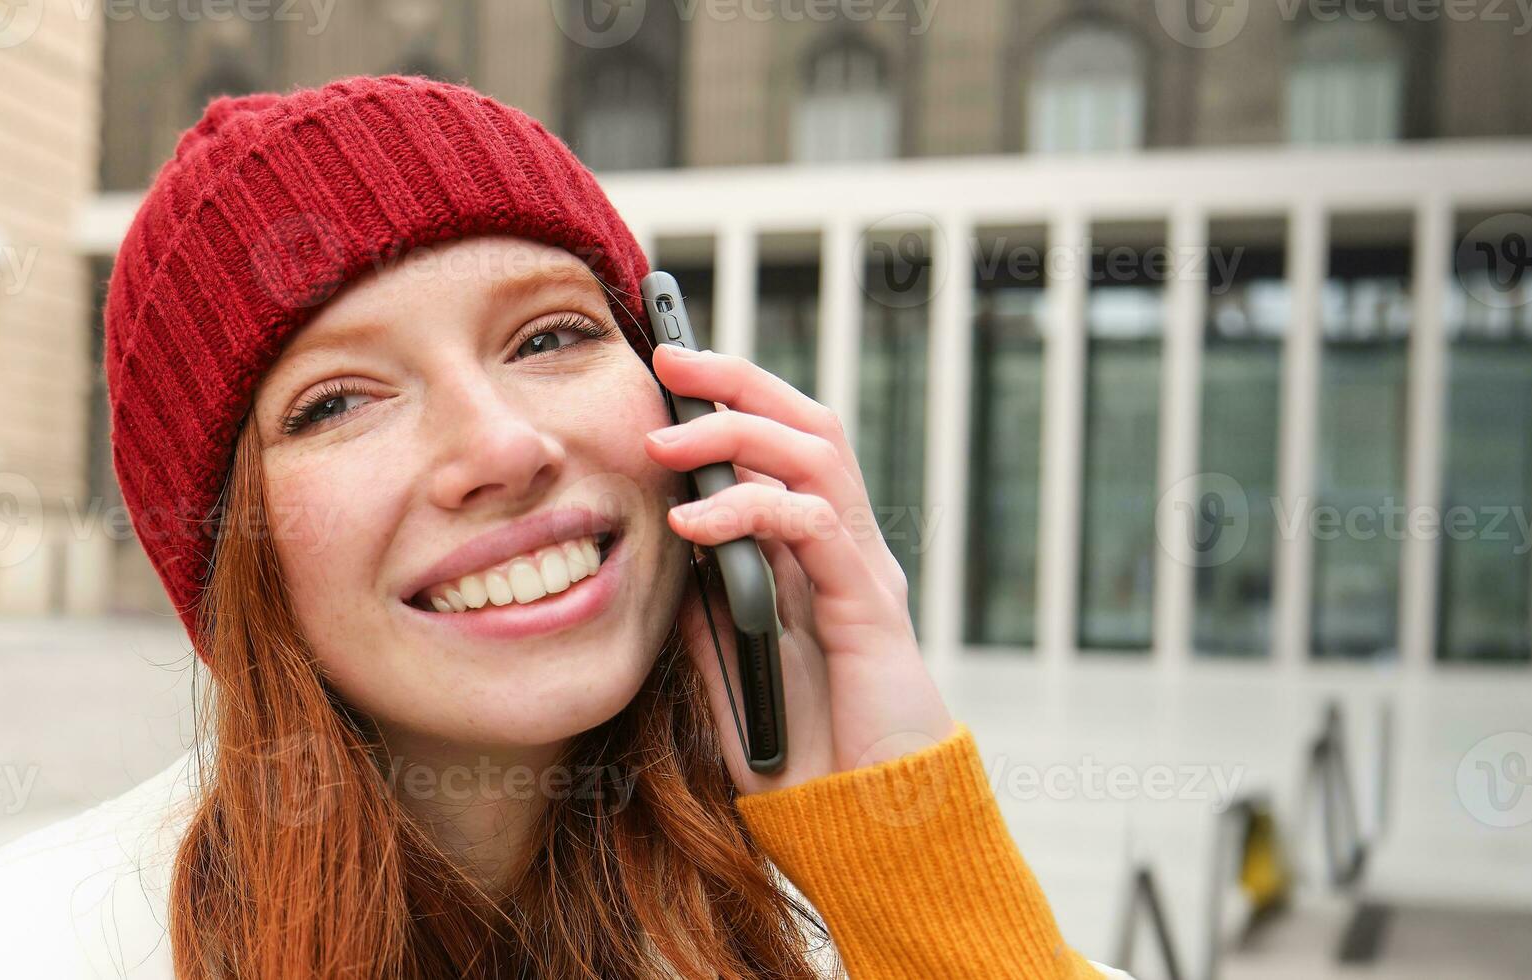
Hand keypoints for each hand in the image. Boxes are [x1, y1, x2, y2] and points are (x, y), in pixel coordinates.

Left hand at [642, 344, 953, 794]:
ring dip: (737, 431)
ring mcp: (862, 572)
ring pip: (816, 455)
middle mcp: (846, 549)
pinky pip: (815, 527)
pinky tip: (693, 524)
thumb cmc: (804, 757)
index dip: (729, 399)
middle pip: (806, 423)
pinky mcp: (870, 607)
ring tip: (666, 440)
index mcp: (812, 557)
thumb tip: (668, 553)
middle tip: (669, 358)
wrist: (868, 828)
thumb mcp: (729, 670)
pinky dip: (751, 510)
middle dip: (738, 380)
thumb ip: (709, 610)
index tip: (661, 371)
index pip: (778, 447)